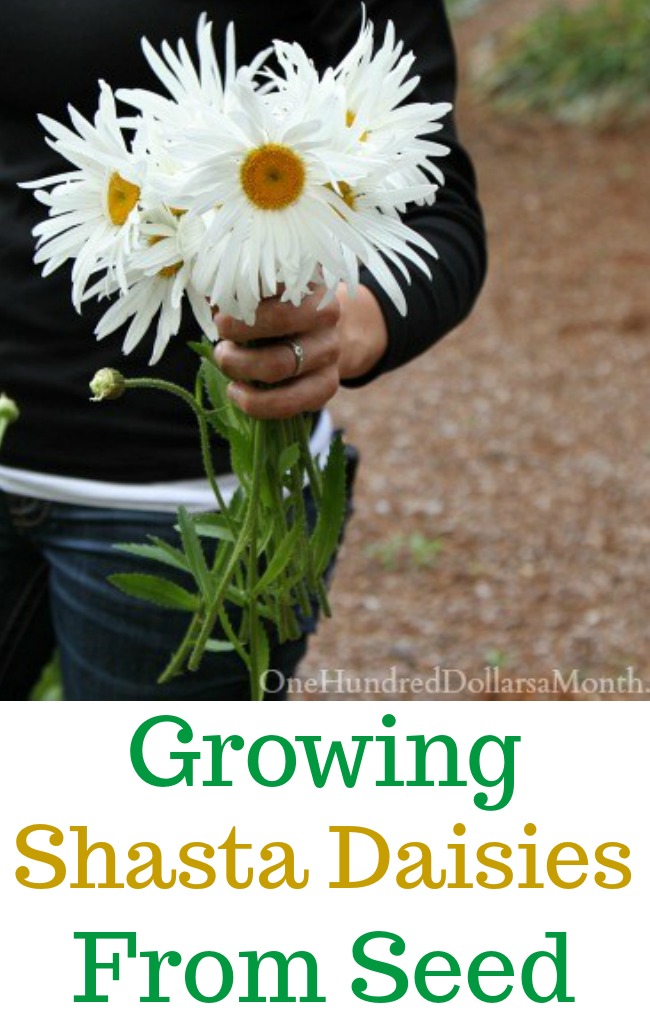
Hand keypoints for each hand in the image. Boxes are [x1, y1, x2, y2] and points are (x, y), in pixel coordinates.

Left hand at [213, 286, 340, 419]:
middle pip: (280, 320)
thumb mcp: (260, 292)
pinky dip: (256, 403)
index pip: (277, 277)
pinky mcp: (327, 384)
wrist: (319, 337)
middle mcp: (326, 313)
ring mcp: (330, 350)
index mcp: (308, 279)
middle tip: (220, 332)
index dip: (242, 290)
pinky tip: (237, 393)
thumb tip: (208, 296)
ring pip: (280, 365)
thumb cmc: (277, 309)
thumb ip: (235, 290)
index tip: (222, 302)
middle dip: (238, 329)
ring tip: (224, 359)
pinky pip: (290, 402)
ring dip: (240, 366)